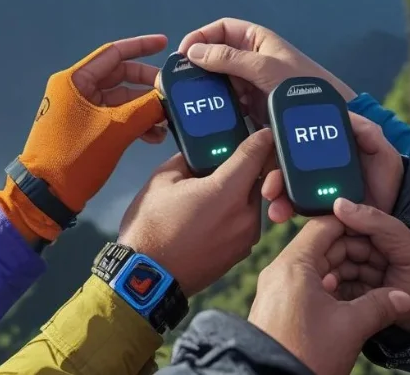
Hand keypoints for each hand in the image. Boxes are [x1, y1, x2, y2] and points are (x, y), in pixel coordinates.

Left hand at [0, 35, 167, 242]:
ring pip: (120, 99)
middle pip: (119, 76)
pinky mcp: (85, 130)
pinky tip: (154, 136)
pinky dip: (134, 123)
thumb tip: (168, 97)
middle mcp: (75, 90)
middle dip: (147, 84)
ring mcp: (80, 111)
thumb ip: (144, 109)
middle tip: (172, 92)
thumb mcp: (114, 130)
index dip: (141, 47)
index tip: (166, 43)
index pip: (113, 53)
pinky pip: (115, 118)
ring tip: (167, 120)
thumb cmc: (74, 156)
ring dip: (144, 108)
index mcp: (74, 81)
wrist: (45, 196)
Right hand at [117, 129, 272, 294]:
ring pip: (252, 202)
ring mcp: (245, 238)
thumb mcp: (161, 181)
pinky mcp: (240, 253)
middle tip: (228, 161)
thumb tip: (199, 156)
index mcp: (226, 191)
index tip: (264, 131)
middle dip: (248, 168)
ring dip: (240, 192)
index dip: (261, 139)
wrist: (145, 278)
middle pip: (258, 180)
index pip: (255, 154)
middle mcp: (244, 215)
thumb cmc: (150, 227)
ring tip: (212, 192)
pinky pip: (244, 223)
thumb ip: (186, 161)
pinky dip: (235, 213)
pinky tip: (211, 215)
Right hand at [176, 18, 354, 127]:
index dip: (200, 37)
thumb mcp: (264, 68)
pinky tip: (207, 114)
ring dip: (206, 88)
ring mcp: (249, 82)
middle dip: (198, 66)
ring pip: (218, 80)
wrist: (324, 119)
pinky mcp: (250, 105)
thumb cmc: (299, 86)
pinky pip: (227, 100)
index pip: (220, 29)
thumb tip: (192, 52)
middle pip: (215, 55)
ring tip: (191, 100)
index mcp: (256, 39)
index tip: (183, 55)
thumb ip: (228, 58)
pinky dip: (216, 105)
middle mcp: (250, 57)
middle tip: (181, 82)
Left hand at [248, 216, 409, 374]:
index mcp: (293, 265)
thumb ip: (380, 305)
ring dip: (343, 271)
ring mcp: (277, 289)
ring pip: (315, 267)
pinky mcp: (279, 306)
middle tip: (380, 258)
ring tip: (371, 280)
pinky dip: (329, 286)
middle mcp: (280, 271)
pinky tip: (350, 298)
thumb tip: (405, 297)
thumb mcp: (350, 327)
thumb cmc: (307, 354)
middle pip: (320, 246)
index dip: (350, 224)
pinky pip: (306, 284)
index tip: (374, 229)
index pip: (322, 227)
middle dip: (352, 252)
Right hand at [262, 113, 404, 222]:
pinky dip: (283, 208)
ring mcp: (314, 188)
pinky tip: (280, 213)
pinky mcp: (316, 210)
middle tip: (270, 185)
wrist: (394, 213)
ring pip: (285, 186)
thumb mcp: (381, 149)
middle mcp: (317, 167)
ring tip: (274, 201)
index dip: (283, 143)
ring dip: (275, 192)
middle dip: (273, 173)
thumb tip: (343, 114)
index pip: (299, 142)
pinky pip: (295, 207)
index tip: (275, 147)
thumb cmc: (388, 178)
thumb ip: (366, 130)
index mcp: (329, 149)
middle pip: (286, 165)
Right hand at [327, 199, 409, 333]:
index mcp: (375, 234)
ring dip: (327, 277)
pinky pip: (336, 289)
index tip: (316, 241)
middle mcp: (364, 251)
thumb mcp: (406, 245)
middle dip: (326, 259)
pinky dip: (332, 292)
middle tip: (320, 272)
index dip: (329, 231)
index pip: (344, 226)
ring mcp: (359, 274)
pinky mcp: (355, 294)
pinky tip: (329, 296)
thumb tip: (339, 203)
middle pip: (335, 250)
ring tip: (325, 287)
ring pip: (332, 270)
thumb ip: (376, 222)